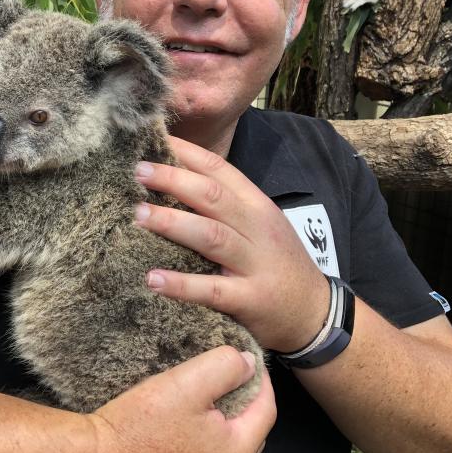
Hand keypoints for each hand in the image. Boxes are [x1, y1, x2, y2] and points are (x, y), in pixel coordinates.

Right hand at [89, 346, 274, 452]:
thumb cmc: (139, 427)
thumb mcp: (186, 383)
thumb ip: (224, 367)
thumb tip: (249, 364)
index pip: (266, 409)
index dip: (259, 378)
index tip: (246, 356)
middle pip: (248, 429)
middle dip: (241, 398)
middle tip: (224, 371)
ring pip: (224, 443)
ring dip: (219, 417)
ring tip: (202, 391)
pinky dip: (201, 434)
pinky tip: (182, 418)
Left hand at [133, 136, 329, 352]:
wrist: (314, 312)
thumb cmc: (276, 262)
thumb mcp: (259, 225)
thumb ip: (224, 205)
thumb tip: (173, 181)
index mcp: (256, 205)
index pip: (220, 169)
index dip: (186, 153)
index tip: (153, 140)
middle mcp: (256, 228)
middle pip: (212, 196)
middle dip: (173, 180)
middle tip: (137, 171)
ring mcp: (254, 264)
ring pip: (210, 235)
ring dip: (171, 222)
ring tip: (137, 215)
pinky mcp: (249, 299)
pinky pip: (211, 289)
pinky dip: (181, 284)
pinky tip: (153, 278)